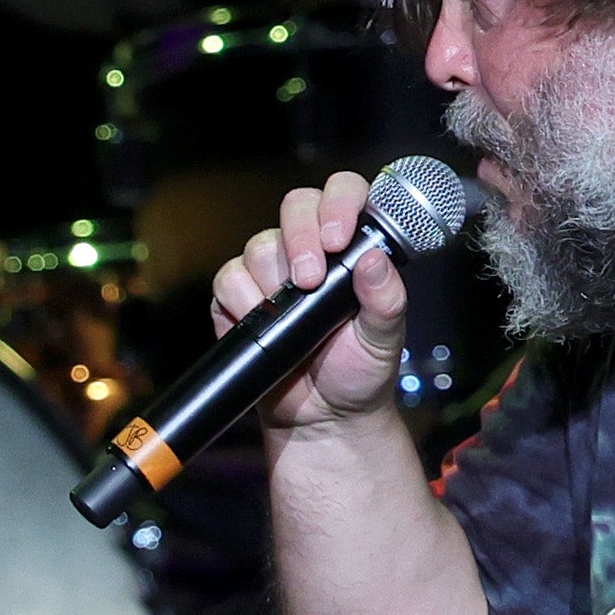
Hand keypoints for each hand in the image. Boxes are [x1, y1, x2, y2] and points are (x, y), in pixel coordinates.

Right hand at [214, 170, 405, 435]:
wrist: (323, 420)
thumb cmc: (359, 373)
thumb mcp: (384, 339)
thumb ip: (386, 300)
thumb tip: (373, 259)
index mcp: (352, 247)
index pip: (344, 194)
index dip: (338, 203)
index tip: (338, 239)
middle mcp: (311, 249)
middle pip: (296, 205)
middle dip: (299, 238)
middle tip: (310, 280)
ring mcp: (272, 271)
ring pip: (260, 244)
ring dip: (273, 279)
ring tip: (292, 318)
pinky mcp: (238, 298)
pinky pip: (228, 279)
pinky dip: (242, 300)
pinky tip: (261, 323)